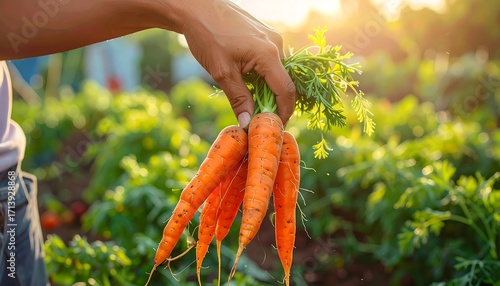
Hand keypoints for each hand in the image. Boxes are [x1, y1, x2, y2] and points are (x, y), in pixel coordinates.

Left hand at [178, 0, 295, 126]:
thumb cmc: (207, 36)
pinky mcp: (265, 35)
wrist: (196, 8)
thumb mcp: (222, 72)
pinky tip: (247, 80)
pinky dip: (263, 76)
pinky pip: (270, 61)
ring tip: (249, 99)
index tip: (274, 126)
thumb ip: (239, 99)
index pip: (286, 90)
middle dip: (274, 102)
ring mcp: (272, 37)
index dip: (284, 112)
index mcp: (268, 54)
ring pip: (276, 72)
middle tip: (258, 117)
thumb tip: (248, 124)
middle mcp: (276, 44)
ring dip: (266, 89)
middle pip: (283, 82)